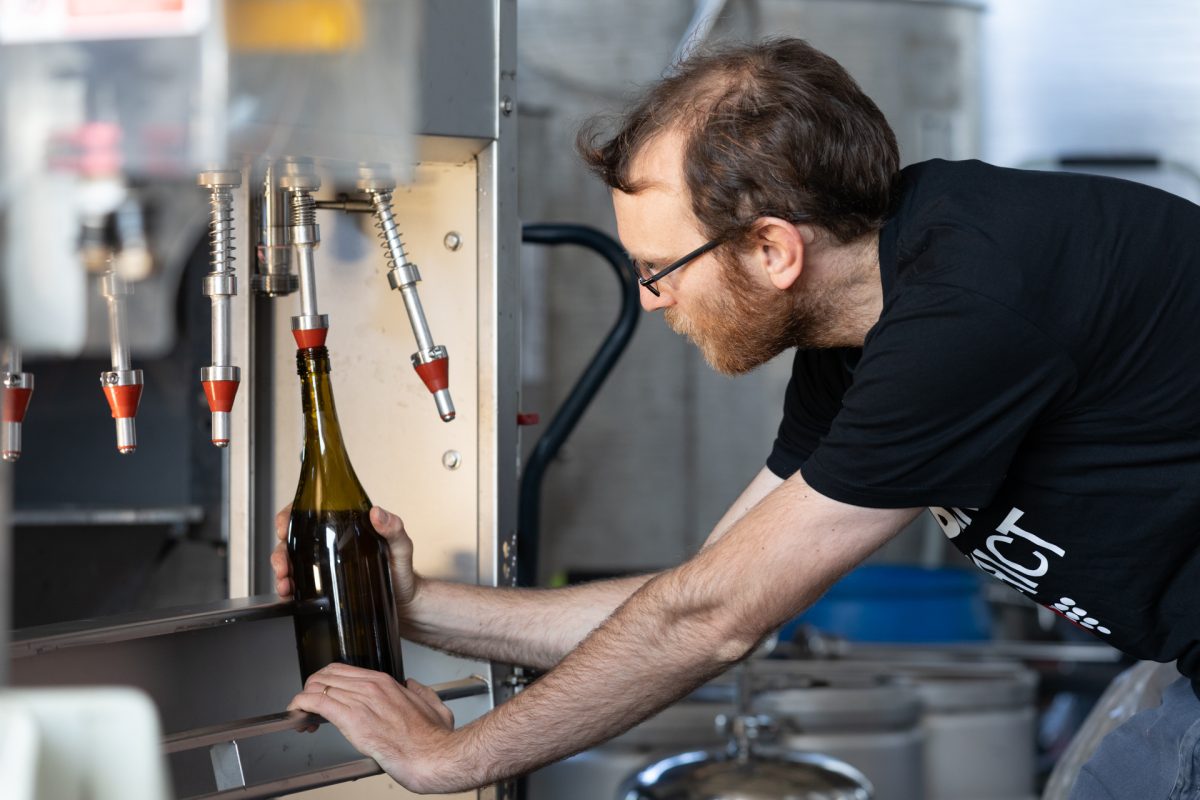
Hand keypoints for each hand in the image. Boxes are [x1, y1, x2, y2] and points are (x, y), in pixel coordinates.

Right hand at [271, 505, 420, 606]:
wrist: (405, 606)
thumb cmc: (402, 573)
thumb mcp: (401, 547)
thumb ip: (394, 529)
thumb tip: (377, 513)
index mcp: (343, 527)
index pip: (309, 513)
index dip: (290, 517)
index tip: (284, 528)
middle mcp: (329, 545)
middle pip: (293, 540)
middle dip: (280, 552)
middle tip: (283, 566)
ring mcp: (323, 567)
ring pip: (290, 563)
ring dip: (281, 572)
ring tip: (285, 584)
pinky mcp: (322, 588)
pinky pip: (298, 586)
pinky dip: (288, 590)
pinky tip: (289, 596)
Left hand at [287, 664, 467, 792]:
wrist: (432, 756)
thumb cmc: (432, 739)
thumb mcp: (435, 706)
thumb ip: (422, 692)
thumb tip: (412, 686)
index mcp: (386, 683)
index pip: (343, 671)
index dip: (327, 682)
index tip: (324, 695)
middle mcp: (371, 687)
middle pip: (326, 676)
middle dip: (311, 689)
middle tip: (308, 708)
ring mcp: (361, 701)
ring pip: (318, 687)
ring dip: (304, 701)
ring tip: (303, 717)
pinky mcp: (352, 719)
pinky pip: (316, 703)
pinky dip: (301, 706)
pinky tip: (299, 716)